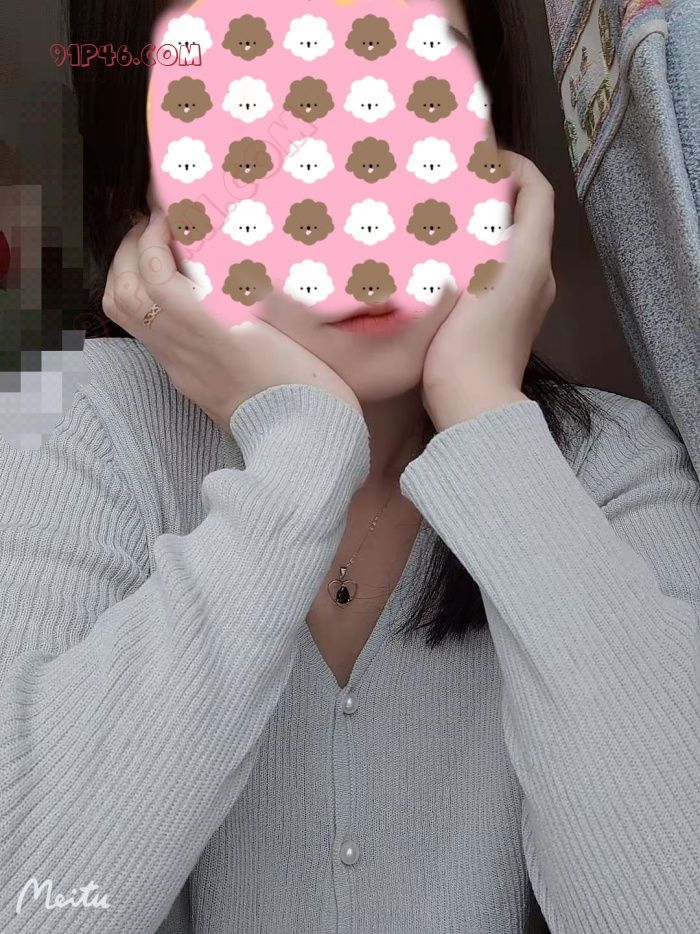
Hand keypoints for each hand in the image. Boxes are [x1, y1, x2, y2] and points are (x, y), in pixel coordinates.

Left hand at [101, 210, 361, 433]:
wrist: (305, 441)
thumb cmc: (309, 382)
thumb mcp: (289, 322)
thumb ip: (252, 284)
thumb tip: (228, 249)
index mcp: (210, 331)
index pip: (155, 272)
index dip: (155, 235)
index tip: (170, 213)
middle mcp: (184, 350)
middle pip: (123, 293)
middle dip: (129, 249)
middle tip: (153, 226)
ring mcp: (180, 369)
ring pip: (125, 316)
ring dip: (128, 276)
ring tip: (154, 254)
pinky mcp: (187, 382)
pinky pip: (148, 333)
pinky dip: (147, 301)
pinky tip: (179, 293)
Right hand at [421, 152, 556, 430]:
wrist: (473, 402)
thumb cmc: (467, 338)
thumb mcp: (466, 276)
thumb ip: (467, 229)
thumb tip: (461, 195)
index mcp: (532, 256)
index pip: (537, 191)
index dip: (513, 166)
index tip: (478, 158)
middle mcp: (541, 275)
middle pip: (526, 218)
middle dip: (494, 195)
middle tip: (452, 186)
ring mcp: (531, 302)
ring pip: (514, 247)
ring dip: (486, 228)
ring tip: (446, 220)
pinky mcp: (516, 323)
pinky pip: (505, 274)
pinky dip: (484, 257)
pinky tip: (450, 264)